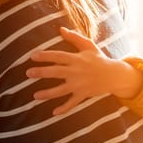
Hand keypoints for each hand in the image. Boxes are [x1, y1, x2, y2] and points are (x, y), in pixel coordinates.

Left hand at [26, 27, 142, 114]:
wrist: (114, 75)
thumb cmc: (99, 59)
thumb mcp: (89, 45)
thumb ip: (75, 37)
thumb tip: (61, 29)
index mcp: (76, 59)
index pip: (58, 56)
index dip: (45, 56)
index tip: (32, 56)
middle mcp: (76, 71)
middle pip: (56, 72)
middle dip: (42, 72)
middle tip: (28, 73)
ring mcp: (80, 84)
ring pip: (61, 90)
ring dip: (48, 93)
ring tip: (35, 96)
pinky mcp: (83, 94)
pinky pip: (72, 102)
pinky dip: (64, 108)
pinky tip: (54, 113)